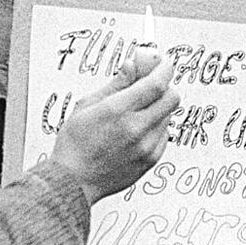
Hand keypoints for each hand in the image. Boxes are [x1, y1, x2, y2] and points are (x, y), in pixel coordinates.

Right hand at [51, 44, 180, 203]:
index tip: (163, 63)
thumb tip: (132, 64)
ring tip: (135, 113)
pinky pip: (164, 134)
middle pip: (171, 98)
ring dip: (158, 108)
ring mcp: (146, 146)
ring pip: (168, 116)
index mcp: (118, 111)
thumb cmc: (74, 144)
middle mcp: (136, 129)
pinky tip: (135, 131)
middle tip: (151, 85)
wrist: (73, 181)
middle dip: (164, 87)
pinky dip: (155, 127)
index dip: (164, 69)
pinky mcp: (151, 160)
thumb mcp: (87, 106)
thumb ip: (116, 84)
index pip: (156, 84)